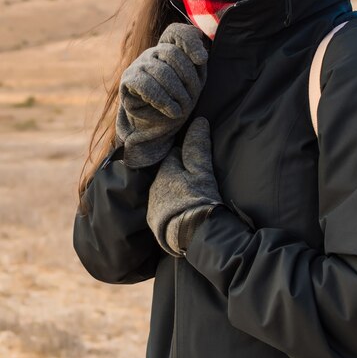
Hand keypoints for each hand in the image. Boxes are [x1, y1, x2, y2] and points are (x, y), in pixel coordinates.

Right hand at [116, 23, 208, 167]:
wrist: (158, 125)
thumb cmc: (179, 100)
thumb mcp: (194, 82)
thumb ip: (198, 64)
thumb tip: (202, 55)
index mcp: (171, 48)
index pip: (176, 33)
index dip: (189, 41)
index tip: (202, 60)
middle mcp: (154, 52)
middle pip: (173, 53)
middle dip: (188, 78)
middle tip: (193, 98)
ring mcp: (140, 64)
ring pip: (162, 71)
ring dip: (177, 93)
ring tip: (183, 109)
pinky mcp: (128, 79)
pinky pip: (147, 85)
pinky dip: (163, 100)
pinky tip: (173, 111)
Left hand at [146, 117, 221, 255]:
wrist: (193, 236)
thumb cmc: (198, 199)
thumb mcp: (202, 171)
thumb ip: (198, 147)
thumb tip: (199, 121)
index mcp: (164, 171)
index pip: (174, 155)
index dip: (186, 156)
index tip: (196, 160)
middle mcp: (154, 187)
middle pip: (167, 174)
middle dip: (178, 174)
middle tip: (195, 179)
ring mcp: (153, 207)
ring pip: (163, 191)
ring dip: (174, 191)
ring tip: (190, 196)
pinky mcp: (155, 224)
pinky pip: (163, 208)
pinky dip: (171, 207)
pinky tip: (183, 211)